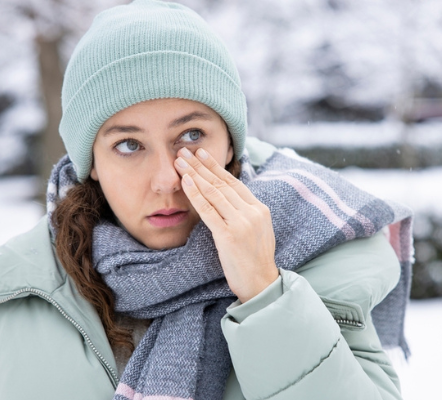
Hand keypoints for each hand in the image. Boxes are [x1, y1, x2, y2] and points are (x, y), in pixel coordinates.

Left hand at [174, 147, 278, 302]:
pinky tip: (185, 182)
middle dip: (200, 166)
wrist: (261, 283)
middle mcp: (252, 212)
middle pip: (221, 184)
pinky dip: (195, 194)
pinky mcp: (228, 235)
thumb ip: (246, 213)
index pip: (234, 182)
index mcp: (260, 209)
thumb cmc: (255, 260)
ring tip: (180, 162)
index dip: (215, 167)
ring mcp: (241, 223)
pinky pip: (208, 210)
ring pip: (214, 193)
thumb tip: (229, 199)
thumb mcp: (257, 230)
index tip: (201, 154)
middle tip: (184, 152)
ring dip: (194, 174)